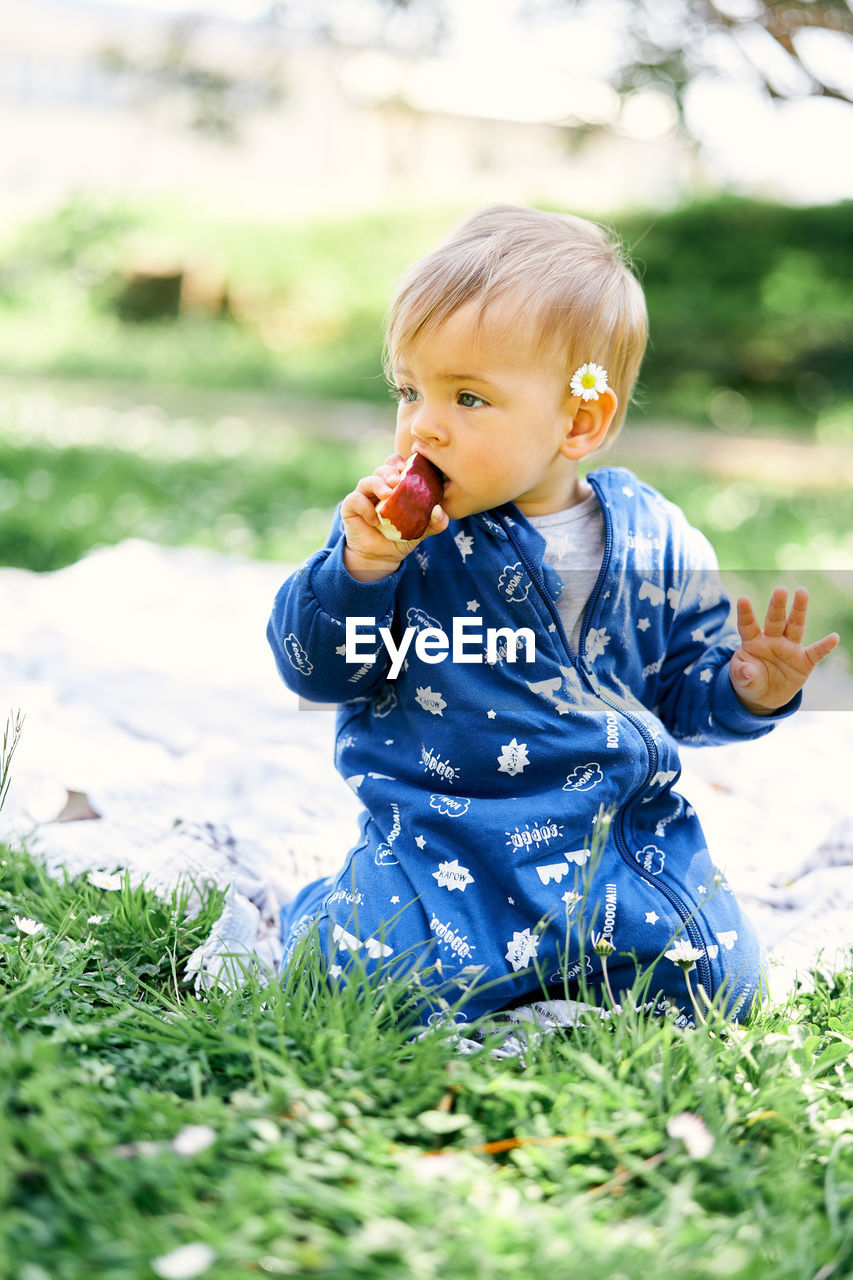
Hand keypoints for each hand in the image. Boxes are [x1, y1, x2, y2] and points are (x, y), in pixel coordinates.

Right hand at [341, 454, 447, 581]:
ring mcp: (364, 496)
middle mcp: (378, 487)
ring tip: (388, 496)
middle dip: (390, 472)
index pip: (396, 464)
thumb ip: (435, 521)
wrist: (382, 556)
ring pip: (368, 481)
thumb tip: (438, 510)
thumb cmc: (401, 537)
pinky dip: (365, 507)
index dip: (400, 462)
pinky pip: (355, 499)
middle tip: (398, 481)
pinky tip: (375, 520)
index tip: (408, 468)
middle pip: (383, 469)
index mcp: (395, 485)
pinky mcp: (350, 507)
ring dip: (378, 485)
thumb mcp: (422, 529)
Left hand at [730, 586, 838, 712]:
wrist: (764, 696)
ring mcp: (789, 649)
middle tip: (780, 589)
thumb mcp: (740, 679)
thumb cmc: (749, 680)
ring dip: (799, 610)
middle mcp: (772, 640)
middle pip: (775, 620)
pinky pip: (816, 653)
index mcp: (753, 642)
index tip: (742, 599)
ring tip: (802, 592)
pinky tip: (833, 638)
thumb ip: (742, 674)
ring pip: (795, 626)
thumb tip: (748, 672)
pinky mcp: (804, 661)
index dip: (745, 613)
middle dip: (777, 605)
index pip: (748, 626)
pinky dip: (825, 646)